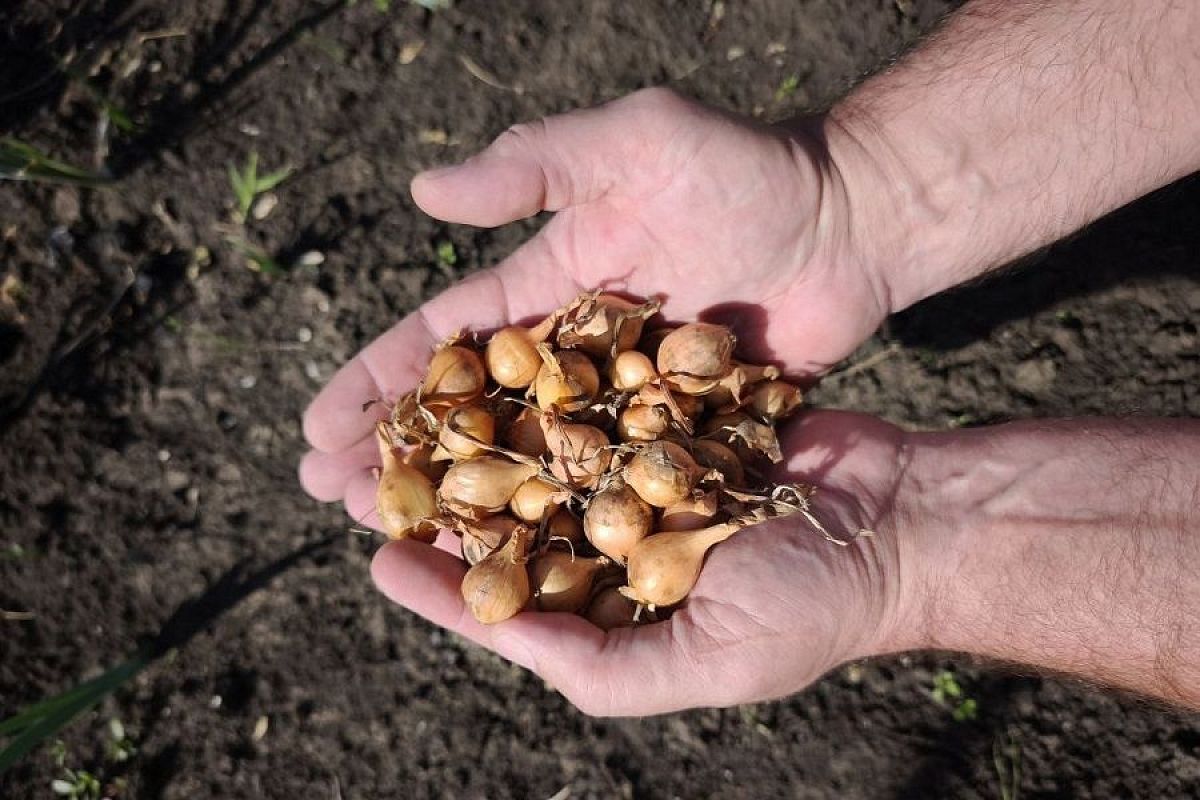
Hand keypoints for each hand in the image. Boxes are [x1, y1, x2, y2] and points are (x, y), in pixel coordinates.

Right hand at [298, 88, 909, 714]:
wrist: (854, 220)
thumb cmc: (748, 169)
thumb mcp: (634, 140)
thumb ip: (535, 162)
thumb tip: (421, 193)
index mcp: (550, 282)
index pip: (444, 339)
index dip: (378, 380)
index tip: (314, 425)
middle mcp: (575, 348)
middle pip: (471, 412)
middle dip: (399, 450)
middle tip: (327, 498)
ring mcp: (627, 399)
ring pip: (530, 459)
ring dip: (464, 498)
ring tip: (397, 537)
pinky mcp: (679, 432)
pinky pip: (613, 481)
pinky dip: (566, 518)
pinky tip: (522, 558)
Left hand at [370, 411, 913, 715]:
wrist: (902, 519)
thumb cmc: (813, 609)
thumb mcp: (706, 665)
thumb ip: (600, 667)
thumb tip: (500, 639)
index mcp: (617, 612)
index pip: (512, 603)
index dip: (441, 585)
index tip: (375, 555)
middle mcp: (618, 542)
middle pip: (510, 520)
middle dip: (440, 500)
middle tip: (360, 473)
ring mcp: (641, 473)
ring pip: (540, 452)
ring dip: (476, 434)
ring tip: (410, 409)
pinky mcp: (667, 414)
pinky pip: (595, 396)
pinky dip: (547, 381)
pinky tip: (493, 358)